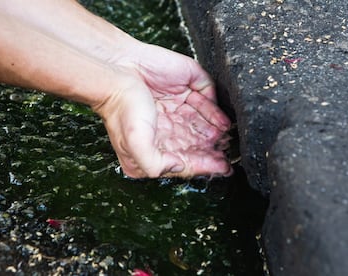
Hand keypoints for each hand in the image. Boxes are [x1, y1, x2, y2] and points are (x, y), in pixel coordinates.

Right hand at [96, 43, 232, 177]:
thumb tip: (179, 167)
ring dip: (218, 134)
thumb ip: (155, 164)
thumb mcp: (136, 144)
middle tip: (229, 155)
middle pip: (198, 143)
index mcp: (157, 144)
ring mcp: (180, 106)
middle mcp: (170, 127)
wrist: (118, 70)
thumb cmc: (123, 107)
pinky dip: (216, 113)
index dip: (205, 165)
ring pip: (205, 125)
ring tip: (228, 140)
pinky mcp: (188, 86)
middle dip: (214, 150)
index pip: (186, 159)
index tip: (223, 168)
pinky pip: (208, 102)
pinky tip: (223, 123)